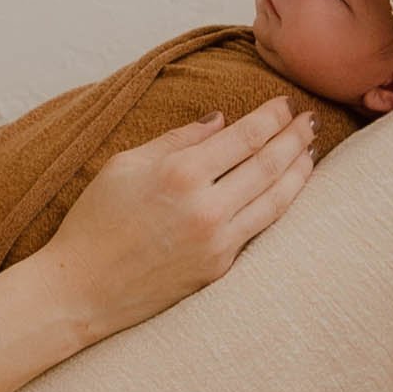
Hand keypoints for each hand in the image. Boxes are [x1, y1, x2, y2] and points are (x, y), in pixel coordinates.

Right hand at [39, 95, 318, 342]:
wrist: (81, 289)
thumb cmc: (95, 221)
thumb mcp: (125, 164)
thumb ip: (177, 139)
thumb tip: (221, 121)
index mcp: (180, 172)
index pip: (245, 136)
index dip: (272, 116)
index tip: (286, 102)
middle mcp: (206, 206)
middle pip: (270, 163)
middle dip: (295, 137)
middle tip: (311, 119)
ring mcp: (217, 240)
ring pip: (276, 199)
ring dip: (299, 171)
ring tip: (310, 151)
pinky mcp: (219, 267)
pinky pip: (259, 228)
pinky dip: (280, 204)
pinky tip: (287, 190)